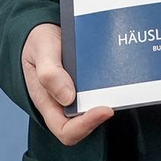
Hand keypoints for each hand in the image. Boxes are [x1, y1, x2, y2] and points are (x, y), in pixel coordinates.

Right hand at [22, 24, 112, 145]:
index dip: (85, 126)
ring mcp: (77, 94)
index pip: (66, 130)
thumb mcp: (40, 51)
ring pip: (95, 107)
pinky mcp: (87, 84)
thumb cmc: (39, 43)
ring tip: (121, 82)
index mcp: (47, 103)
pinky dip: (110, 85)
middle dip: (101, 113)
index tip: (105, 109)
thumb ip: (49, 73)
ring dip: (109, 99)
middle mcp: (63, 104)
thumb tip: (68, 98)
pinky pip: (100, 91)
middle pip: (85, 123)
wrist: (45, 30)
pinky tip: (118, 70)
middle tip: (119, 96)